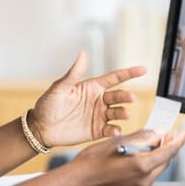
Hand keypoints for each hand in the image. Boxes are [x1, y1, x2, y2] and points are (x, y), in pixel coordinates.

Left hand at [29, 52, 145, 147]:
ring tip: (124, 114)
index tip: (143, 69)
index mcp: (92, 87)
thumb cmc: (48, 105)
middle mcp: (98, 101)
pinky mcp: (96, 131)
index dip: (129, 73)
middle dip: (126, 97)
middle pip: (118, 96)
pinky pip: (110, 130)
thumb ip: (74, 73)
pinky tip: (116, 131)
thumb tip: (83, 54)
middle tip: (131, 98)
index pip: (114, 78)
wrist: (41, 128)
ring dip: (123, 113)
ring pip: (117, 113)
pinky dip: (115, 130)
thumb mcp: (60, 87)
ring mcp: (99, 116)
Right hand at [68, 130, 184, 185]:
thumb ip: (140, 138)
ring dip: (157, 156)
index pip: (168, 152)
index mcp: (140, 166)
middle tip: (165, 135)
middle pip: (164, 161)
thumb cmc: (91, 164)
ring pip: (156, 169)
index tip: (182, 134)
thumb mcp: (116, 143)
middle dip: (167, 147)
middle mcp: (143, 180)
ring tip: (150, 144)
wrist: (78, 183)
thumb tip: (156, 133)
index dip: (178, 141)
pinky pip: (147, 177)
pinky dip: (148, 165)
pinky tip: (139, 157)